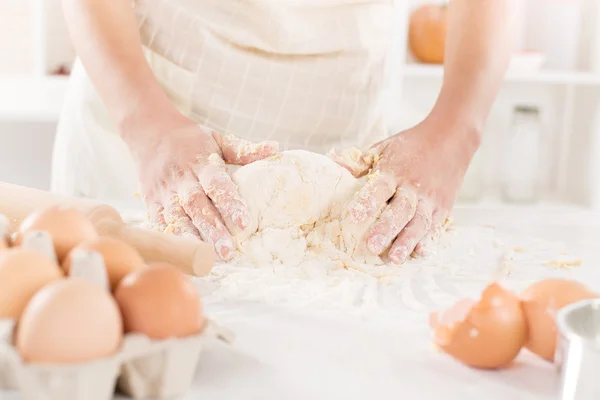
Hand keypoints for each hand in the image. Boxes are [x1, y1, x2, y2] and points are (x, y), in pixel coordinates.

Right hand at [125, 116, 277, 260]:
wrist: (148, 130)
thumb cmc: (190, 139)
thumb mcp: (217, 139)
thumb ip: (243, 150)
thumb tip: (275, 149)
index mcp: (199, 162)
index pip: (216, 183)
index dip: (229, 203)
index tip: (244, 222)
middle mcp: (181, 178)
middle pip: (196, 205)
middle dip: (212, 229)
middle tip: (228, 250)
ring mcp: (163, 191)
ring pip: (176, 217)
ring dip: (191, 238)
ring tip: (206, 258)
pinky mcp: (150, 201)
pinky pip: (157, 222)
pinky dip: (169, 238)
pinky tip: (181, 255)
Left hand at [330, 118, 478, 263]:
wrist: (450, 139)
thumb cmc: (410, 147)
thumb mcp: (384, 148)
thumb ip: (359, 162)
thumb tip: (331, 163)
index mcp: (394, 170)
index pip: (380, 187)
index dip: (368, 201)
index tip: (354, 216)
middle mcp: (413, 186)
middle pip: (400, 209)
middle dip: (386, 228)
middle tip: (371, 246)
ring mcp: (430, 199)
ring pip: (418, 222)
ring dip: (406, 241)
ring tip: (393, 259)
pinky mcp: (442, 208)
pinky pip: (435, 227)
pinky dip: (428, 241)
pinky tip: (419, 253)